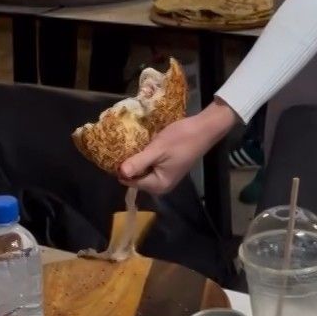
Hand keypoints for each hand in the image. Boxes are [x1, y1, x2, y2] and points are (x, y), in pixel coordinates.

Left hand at [118, 102, 238, 194]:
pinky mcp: (168, 168)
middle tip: (121, 147)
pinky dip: (145, 157)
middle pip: (136, 178)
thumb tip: (120, 173)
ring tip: (129, 145)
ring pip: (143, 171)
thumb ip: (138, 163)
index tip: (114, 153)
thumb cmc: (180, 139)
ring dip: (136, 159)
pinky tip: (142, 145)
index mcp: (158, 185)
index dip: (122, 168)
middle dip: (129, 164)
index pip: (131, 181)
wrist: (203, 130)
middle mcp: (161, 185)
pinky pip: (150, 166)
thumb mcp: (157, 149)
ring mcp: (165, 177)